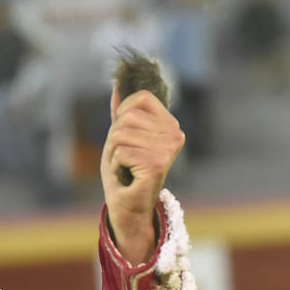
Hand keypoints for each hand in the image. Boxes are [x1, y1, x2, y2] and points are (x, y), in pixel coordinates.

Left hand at [100, 85, 183, 263]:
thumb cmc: (125, 172)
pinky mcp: (157, 164)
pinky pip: (120, 151)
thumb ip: (121, 112)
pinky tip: (127, 176)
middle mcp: (175, 134)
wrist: (128, 206)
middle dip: (115, 137)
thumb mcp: (120, 137)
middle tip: (124, 157)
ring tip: (126, 167)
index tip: (126, 137)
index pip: (141, 98)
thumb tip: (117, 83)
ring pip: (120, 133)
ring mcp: (168, 149)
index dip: (123, 113)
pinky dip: (115, 165)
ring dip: (114, 153)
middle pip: (127, 116)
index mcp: (170, 124)